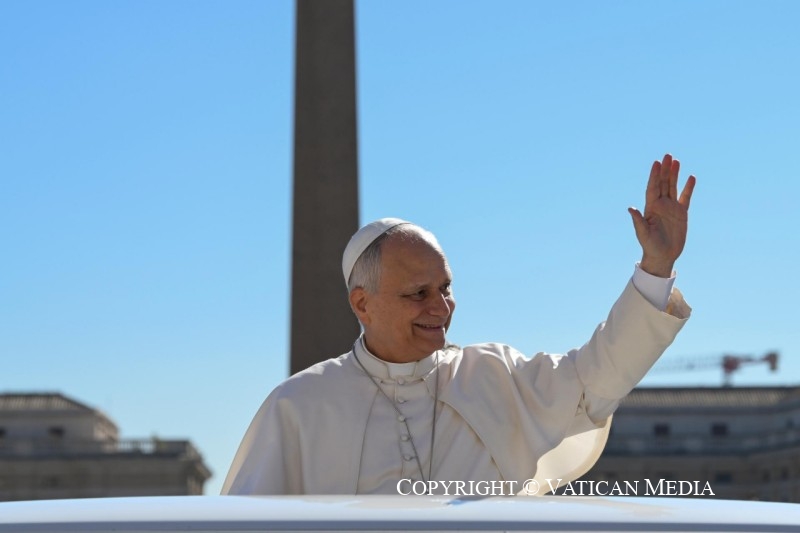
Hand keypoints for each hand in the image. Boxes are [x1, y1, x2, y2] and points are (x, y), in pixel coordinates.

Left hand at [628, 154, 695, 277]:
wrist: (662, 256)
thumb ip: (638, 220)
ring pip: (673, 187)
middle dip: (665, 170)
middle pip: (663, 183)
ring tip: (676, 161)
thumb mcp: (643, 233)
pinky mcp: (681, 214)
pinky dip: (688, 188)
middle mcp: (660, 205)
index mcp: (650, 208)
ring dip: (675, 174)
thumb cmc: (650, 246)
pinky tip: (691, 178)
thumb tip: (630, 208)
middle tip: (668, 155)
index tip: (656, 163)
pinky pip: (685, 198)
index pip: (653, 187)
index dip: (654, 175)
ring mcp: (671, 208)